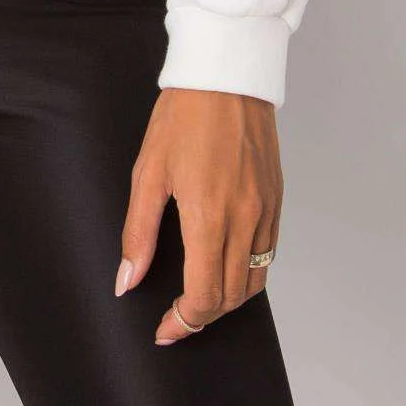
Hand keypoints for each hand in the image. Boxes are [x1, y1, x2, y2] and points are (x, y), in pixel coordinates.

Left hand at [116, 87, 281, 341]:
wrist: (227, 75)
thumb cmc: (183, 117)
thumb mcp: (147, 172)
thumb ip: (138, 232)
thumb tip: (127, 280)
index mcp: (208, 216)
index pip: (204, 296)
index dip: (183, 322)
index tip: (164, 329)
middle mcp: (244, 220)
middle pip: (232, 298)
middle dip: (203, 317)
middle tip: (177, 317)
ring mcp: (266, 211)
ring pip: (255, 281)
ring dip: (229, 299)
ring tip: (200, 296)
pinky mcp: (277, 200)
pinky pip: (268, 254)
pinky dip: (249, 272)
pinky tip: (226, 263)